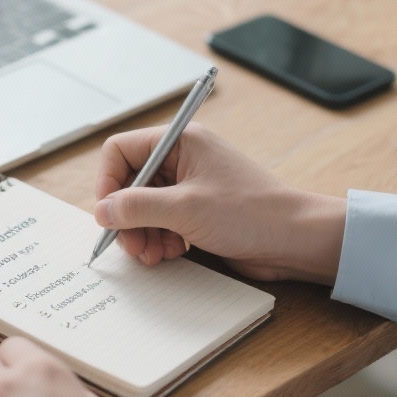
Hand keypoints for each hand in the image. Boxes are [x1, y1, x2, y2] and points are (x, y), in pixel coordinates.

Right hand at [94, 124, 345, 284]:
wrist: (294, 239)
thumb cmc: (251, 213)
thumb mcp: (184, 208)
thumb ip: (137, 207)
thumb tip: (102, 210)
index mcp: (179, 142)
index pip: (121, 150)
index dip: (108, 182)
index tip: (107, 213)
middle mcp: (182, 159)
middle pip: (130, 183)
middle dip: (127, 217)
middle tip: (131, 245)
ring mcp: (190, 185)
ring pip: (144, 206)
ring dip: (142, 233)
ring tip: (153, 254)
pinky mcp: (197, 210)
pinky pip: (162, 222)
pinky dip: (159, 239)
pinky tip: (171, 253)